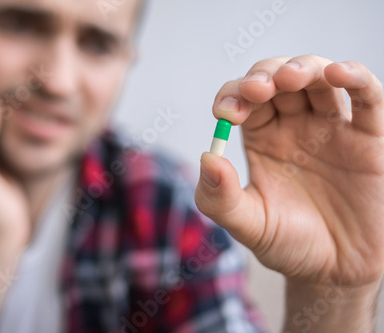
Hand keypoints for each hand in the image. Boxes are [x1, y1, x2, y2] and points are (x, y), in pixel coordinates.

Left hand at [194, 55, 383, 286]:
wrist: (335, 272)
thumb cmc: (289, 244)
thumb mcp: (248, 225)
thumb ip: (220, 198)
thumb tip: (206, 158)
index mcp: (261, 138)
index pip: (244, 101)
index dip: (233, 96)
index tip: (225, 112)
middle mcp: (294, 126)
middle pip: (277, 80)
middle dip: (264, 76)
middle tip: (256, 90)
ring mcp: (331, 127)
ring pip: (318, 78)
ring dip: (302, 68)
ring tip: (289, 78)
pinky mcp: (367, 137)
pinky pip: (366, 97)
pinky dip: (354, 78)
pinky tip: (337, 73)